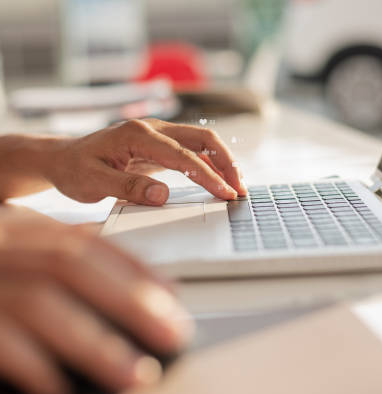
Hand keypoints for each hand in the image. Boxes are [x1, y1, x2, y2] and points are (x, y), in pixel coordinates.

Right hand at [0, 207, 193, 393]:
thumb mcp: (18, 254)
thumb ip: (68, 263)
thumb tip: (153, 289)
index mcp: (19, 229)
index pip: (87, 243)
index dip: (135, 270)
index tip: (174, 298)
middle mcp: (0, 245)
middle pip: (73, 265)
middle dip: (131, 301)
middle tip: (173, 336)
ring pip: (41, 303)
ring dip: (95, 342)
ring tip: (136, 374)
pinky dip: (32, 364)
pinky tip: (60, 391)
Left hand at [45, 118, 246, 204]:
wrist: (62, 159)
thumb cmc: (74, 170)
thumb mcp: (93, 183)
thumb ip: (128, 188)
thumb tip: (162, 195)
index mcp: (137, 134)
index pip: (182, 155)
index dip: (208, 175)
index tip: (225, 194)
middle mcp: (152, 129)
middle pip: (202, 139)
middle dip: (226, 163)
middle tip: (240, 189)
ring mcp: (158, 135)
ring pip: (201, 142)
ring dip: (222, 162)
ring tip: (237, 186)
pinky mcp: (160, 146)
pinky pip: (193, 151)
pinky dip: (210, 164)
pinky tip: (220, 179)